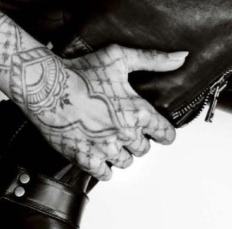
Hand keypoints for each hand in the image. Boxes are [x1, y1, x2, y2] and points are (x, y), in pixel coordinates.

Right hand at [8, 44, 185, 179]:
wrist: (49, 88)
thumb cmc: (83, 71)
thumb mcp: (120, 57)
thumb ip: (154, 59)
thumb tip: (182, 57)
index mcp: (138, 111)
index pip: (165, 134)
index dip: (162, 131)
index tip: (157, 129)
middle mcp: (125, 133)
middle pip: (144, 149)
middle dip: (137, 138)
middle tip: (123, 126)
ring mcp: (105, 149)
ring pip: (125, 162)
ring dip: (120, 152)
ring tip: (109, 136)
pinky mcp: (86, 159)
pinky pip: (104, 174)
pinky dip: (103, 165)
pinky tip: (97, 149)